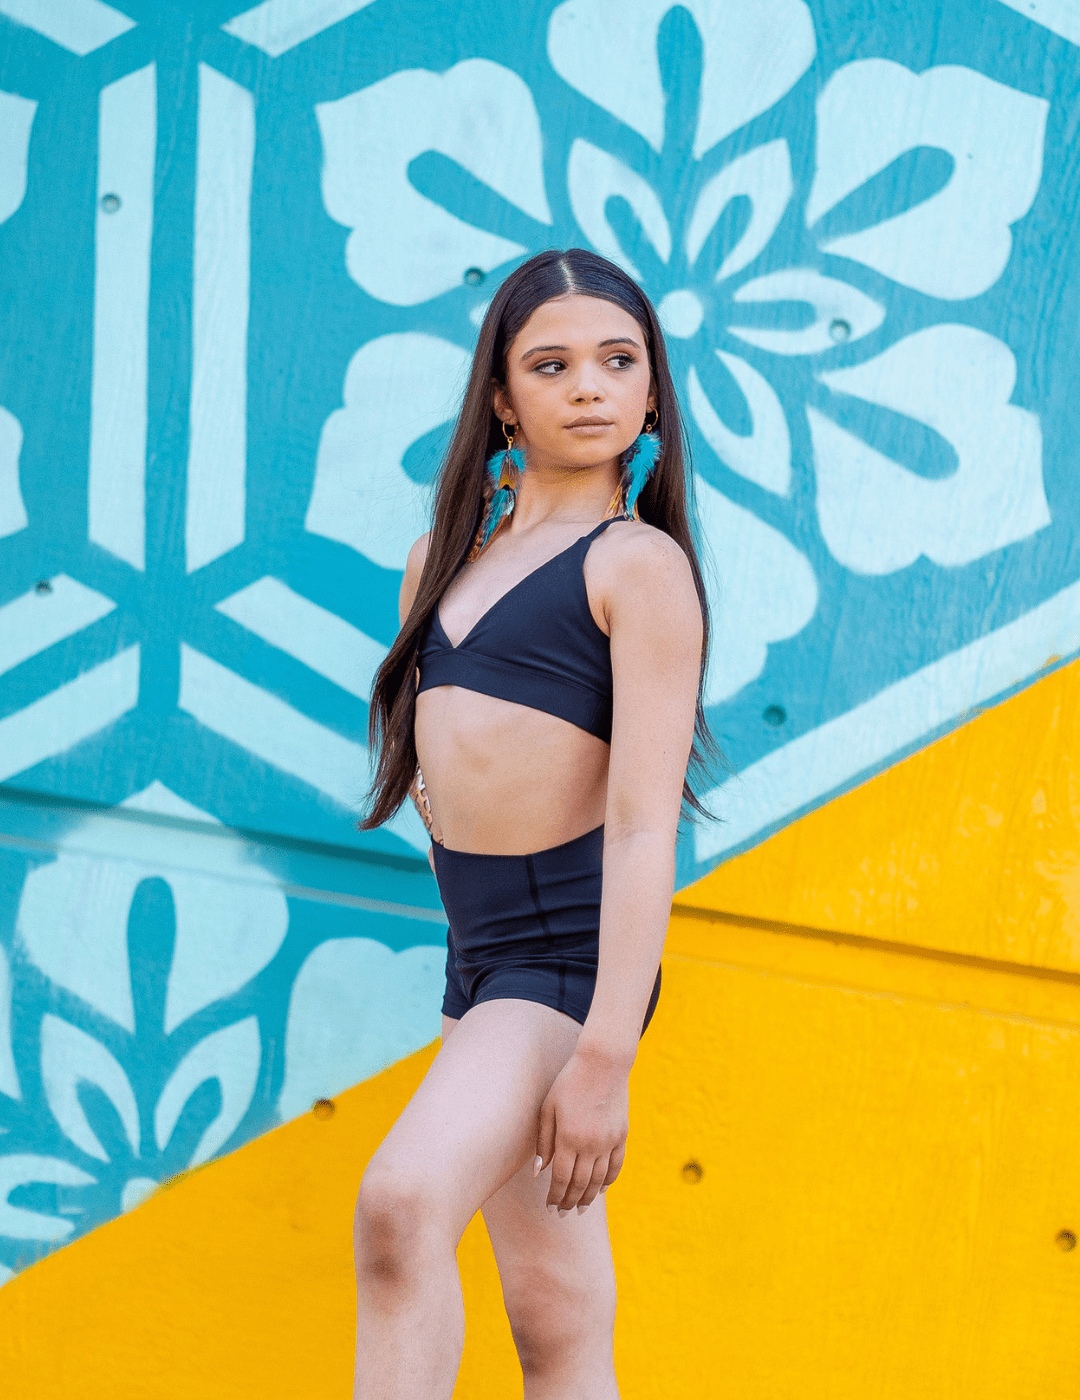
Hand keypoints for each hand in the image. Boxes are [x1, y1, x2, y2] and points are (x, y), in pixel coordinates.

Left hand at [534, 1044, 630, 1213]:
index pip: (560, 1179)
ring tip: (580, 1207)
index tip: (550, 1208)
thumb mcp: (548, 1108)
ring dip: (588, 1197)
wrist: (602, 1063)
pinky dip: (608, 1181)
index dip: (555, 1197)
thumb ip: (543, 1141)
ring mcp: (609, 1141)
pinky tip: (600, 1190)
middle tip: (562, 1213)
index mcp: (568, 1138)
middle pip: (579, 1183)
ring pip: (599, 1180)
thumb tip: (539, 1172)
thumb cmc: (569, 1083)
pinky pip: (616, 1166)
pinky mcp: (621, 1135)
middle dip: (569, 1201)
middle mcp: (590, 1144)